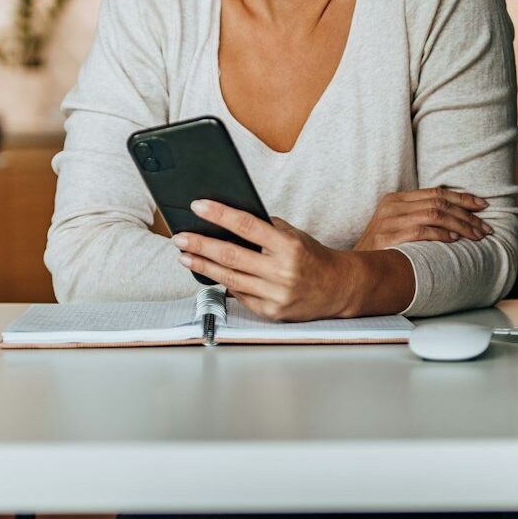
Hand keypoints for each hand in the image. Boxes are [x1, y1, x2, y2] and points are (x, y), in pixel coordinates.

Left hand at [172, 200, 358, 320]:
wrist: (338, 288)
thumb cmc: (312, 257)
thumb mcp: (294, 235)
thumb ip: (265, 229)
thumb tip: (228, 221)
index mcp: (288, 246)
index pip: (246, 225)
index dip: (220, 214)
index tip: (198, 206)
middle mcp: (281, 271)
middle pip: (231, 255)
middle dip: (201, 244)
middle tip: (180, 237)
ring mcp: (276, 294)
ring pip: (230, 278)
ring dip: (203, 266)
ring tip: (185, 256)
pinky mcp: (271, 312)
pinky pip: (240, 295)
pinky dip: (224, 283)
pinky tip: (211, 273)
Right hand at [353, 187, 491, 251]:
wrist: (353, 267)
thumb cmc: (380, 250)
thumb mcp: (396, 225)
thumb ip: (418, 216)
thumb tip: (455, 216)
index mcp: (396, 199)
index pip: (436, 192)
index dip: (463, 198)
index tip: (482, 205)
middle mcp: (392, 205)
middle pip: (439, 202)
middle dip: (467, 214)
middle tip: (485, 227)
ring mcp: (390, 220)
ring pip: (435, 214)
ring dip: (460, 225)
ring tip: (476, 235)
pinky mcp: (389, 236)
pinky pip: (423, 231)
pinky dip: (441, 234)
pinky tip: (455, 241)